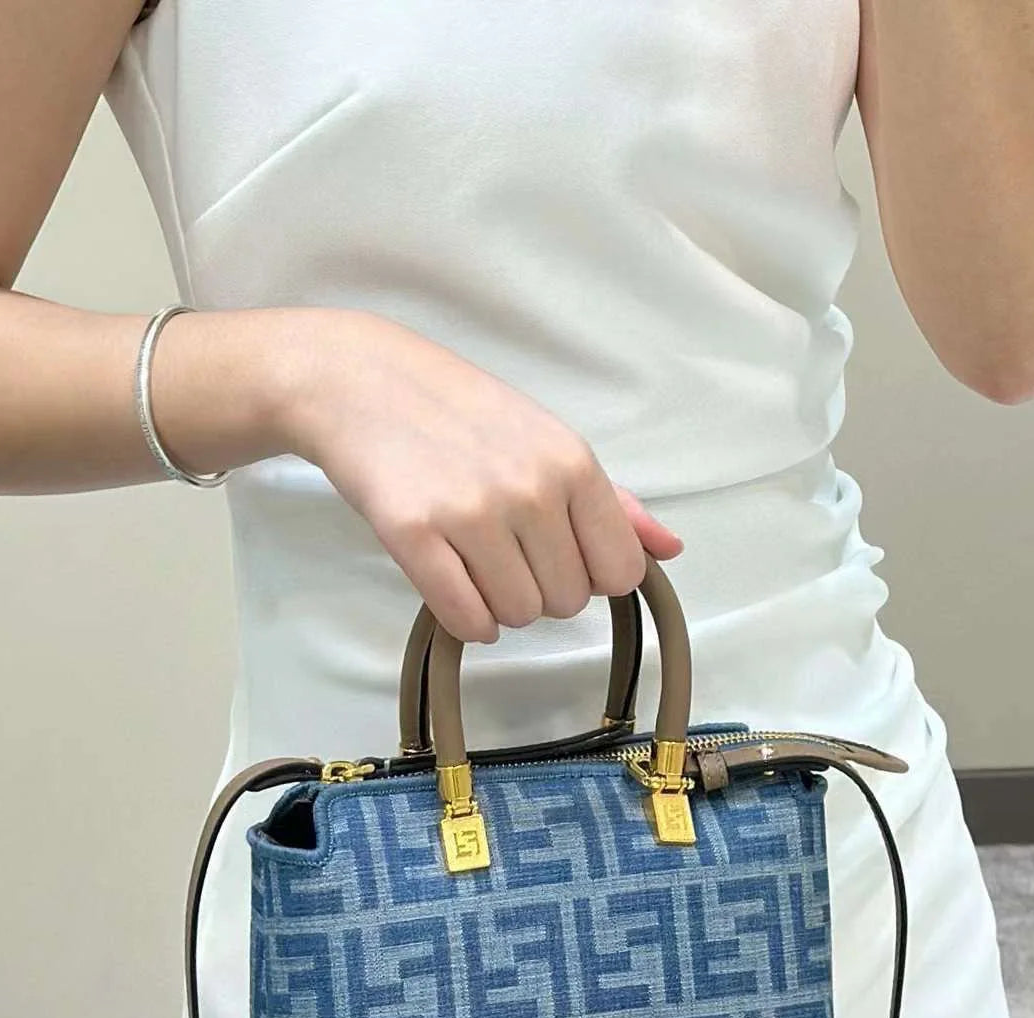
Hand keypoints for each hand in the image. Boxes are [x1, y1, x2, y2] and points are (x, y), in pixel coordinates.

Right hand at [280, 308, 683, 641]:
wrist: (363, 382)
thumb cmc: (460, 412)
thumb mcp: (547, 441)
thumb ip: (612, 502)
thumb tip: (670, 548)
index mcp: (572, 463)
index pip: (619, 571)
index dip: (590, 575)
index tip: (558, 554)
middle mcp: (529, 489)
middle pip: (567, 602)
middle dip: (540, 590)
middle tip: (505, 551)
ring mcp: (471, 513)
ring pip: (519, 615)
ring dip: (499, 604)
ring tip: (475, 561)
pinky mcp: (414, 535)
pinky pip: (465, 618)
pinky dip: (466, 619)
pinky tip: (455, 585)